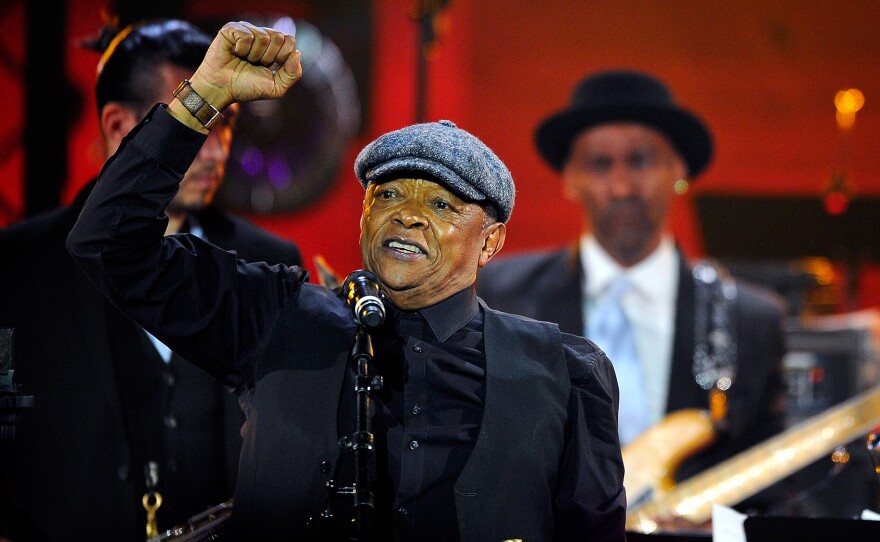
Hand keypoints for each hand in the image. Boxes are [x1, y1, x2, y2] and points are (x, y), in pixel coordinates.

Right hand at [176, 21, 301, 121]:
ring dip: (254, 55)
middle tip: (256, 64)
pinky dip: (242, 50)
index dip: (282, 56)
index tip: (269, 67)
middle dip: (269, 56)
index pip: (290, 40)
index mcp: (274, 47)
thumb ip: (293, 74)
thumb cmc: (247, 87)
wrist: (222, 89)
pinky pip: (246, 36)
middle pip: (279, 36)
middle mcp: (262, 35)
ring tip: (244, 60)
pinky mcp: (232, 29)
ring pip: (263, 36)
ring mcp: (247, 30)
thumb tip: (297, 53)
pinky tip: (235, 53)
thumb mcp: (276, 87)